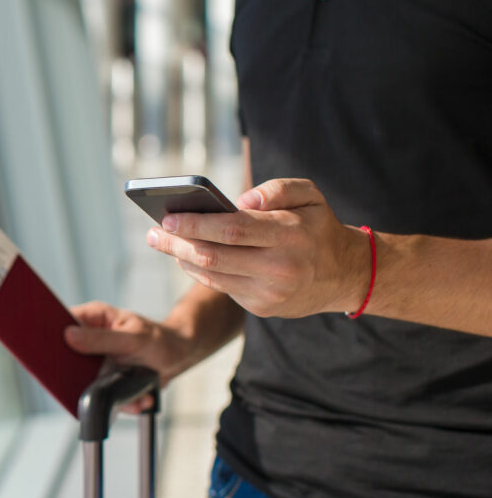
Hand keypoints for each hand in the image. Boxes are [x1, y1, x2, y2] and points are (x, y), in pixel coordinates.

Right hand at [64, 301, 197, 412]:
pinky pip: (102, 396)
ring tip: (134, 394)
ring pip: (82, 383)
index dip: (51, 337)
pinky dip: (123, 402)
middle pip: (65, 357)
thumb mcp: (133, 337)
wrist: (178, 358)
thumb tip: (69, 336)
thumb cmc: (159, 339)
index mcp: (93, 318)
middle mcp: (90, 339)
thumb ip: (101, 339)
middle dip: (78, 377)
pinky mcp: (104, 380)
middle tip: (96, 383)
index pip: (61, 323)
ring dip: (106, 394)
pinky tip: (140, 398)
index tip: (51, 353)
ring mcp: (95, 362)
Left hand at [147, 178, 370, 317]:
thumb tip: (242, 199)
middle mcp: (279, 268)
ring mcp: (269, 293)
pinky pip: (221, 287)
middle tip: (152, 231)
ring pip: (212, 275)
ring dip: (181, 258)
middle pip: (213, 256)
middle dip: (176, 243)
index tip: (168, 216)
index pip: (233, 229)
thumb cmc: (317, 226)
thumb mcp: (310, 195)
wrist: (344, 275)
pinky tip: (185, 256)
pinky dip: (199, 271)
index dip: (196, 224)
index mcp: (289, 235)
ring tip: (161, 241)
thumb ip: (278, 188)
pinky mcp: (261, 308)